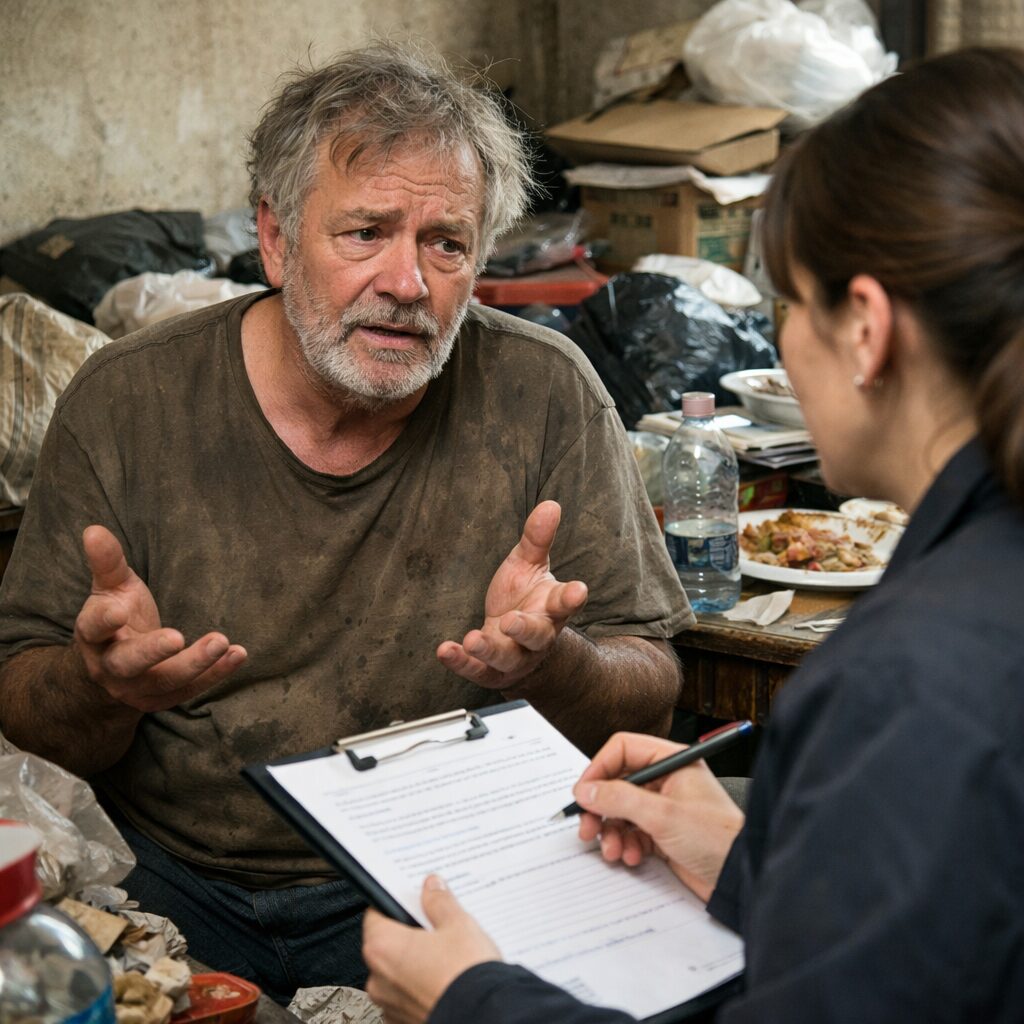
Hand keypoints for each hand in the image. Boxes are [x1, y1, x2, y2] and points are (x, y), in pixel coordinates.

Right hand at [73, 525, 246, 711]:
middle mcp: (110, 667)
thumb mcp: (111, 588)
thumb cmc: (118, 616)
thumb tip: (94, 529)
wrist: (113, 668)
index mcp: (93, 635)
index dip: (103, 620)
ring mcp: (136, 687)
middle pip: (128, 663)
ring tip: (223, 642)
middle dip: (153, 651)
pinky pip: (190, 690)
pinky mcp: (161, 699)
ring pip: (166, 680)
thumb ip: (108, 562)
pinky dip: (215, 674)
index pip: (93, 628)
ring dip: (196, 663)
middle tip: (178, 637)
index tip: (118, 611)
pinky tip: (238, 654)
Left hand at [363, 876, 500, 1023]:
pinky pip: (408, 995)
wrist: (483, 1016)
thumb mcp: (458, 924)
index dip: (398, 902)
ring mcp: (390, 1005)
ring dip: (416, 962)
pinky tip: (445, 979)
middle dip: (410, 933)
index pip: (377, 912)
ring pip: (398, 972)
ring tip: (447, 956)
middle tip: (437, 927)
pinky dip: (421, 986)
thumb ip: (439, 902)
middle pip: (387, 943)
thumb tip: (432, 889)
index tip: (415, 900)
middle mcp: (378, 979)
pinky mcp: (404, 1021)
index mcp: (383, 947)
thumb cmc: (465, 975)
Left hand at [437, 501, 587, 687]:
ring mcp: (516, 656)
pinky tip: (445, 650)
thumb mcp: (529, 564)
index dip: (571, 597)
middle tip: (511, 620)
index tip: (578, 590)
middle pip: (538, 636)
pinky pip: (477, 671)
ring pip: (507, 657)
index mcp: (552, 608)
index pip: (565, 602)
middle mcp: (538, 636)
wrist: (513, 640)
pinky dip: (461, 663)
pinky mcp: (492, 672)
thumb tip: (551, 504)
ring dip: (490, 650)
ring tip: (473, 640)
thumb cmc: (525, 596)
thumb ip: (538, 538)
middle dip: (525, 629)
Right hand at [573, 732, 744, 902]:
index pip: (623, 749)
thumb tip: (587, 790)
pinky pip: (631, 833)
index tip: (584, 792)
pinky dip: (625, 845)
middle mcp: (667, 780)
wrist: (740, 879)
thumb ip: (619, 798)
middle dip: (601, 807)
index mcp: (672, 760)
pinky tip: (632, 857)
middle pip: (617, 782)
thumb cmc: (717, 838)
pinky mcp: (663, 833)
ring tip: (613, 849)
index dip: (599, 768)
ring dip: (611, 831)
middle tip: (588, 826)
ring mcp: (664, 807)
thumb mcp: (662, 814)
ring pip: (621, 811)